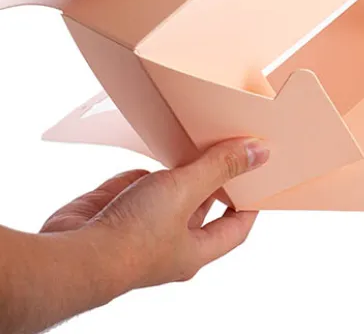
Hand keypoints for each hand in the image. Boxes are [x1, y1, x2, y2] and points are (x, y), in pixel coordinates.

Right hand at [41, 138, 269, 288]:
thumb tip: (260, 152)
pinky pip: (140, 185)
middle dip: (217, 181)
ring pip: (170, 194)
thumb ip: (221, 168)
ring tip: (201, 141)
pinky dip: (149, 168)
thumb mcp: (187, 190)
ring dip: (182, 170)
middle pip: (203, 208)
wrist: (71, 253)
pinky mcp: (116, 210)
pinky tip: (158, 150)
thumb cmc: (132, 237)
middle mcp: (169, 242)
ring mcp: (140, 227)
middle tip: (232, 150)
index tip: (261, 180)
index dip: (250, 206)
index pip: (235, 228)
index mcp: (194, 249)